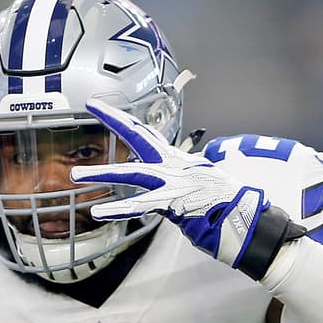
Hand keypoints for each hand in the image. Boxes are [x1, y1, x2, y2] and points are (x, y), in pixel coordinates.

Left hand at [70, 99, 270, 269]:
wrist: (246, 217)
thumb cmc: (223, 204)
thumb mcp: (199, 183)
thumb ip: (177, 178)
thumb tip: (164, 180)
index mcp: (177, 160)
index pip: (147, 133)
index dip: (125, 119)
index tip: (103, 106)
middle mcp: (173, 166)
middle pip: (140, 138)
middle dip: (116, 120)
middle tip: (93, 105)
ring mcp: (172, 183)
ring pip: (131, 174)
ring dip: (102, 174)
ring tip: (76, 175)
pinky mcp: (173, 203)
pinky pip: (140, 206)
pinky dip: (119, 209)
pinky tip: (99, 211)